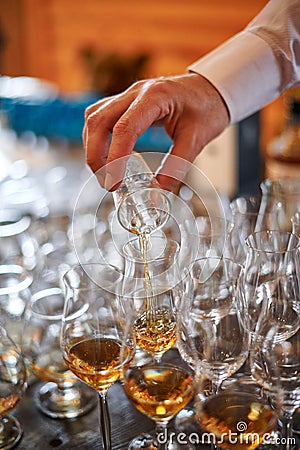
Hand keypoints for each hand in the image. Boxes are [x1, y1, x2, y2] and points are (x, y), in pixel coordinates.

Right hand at [83, 72, 229, 191]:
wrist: (211, 89)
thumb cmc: (206, 108)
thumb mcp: (197, 139)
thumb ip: (177, 166)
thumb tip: (158, 191)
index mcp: (155, 97)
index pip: (124, 128)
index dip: (115, 158)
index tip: (115, 181)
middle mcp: (136, 92)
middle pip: (98, 121)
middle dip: (96, 155)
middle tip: (107, 181)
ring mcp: (128, 94)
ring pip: (94, 117)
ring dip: (93, 147)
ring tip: (105, 172)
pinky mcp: (125, 101)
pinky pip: (99, 116)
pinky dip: (97, 138)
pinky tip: (105, 155)